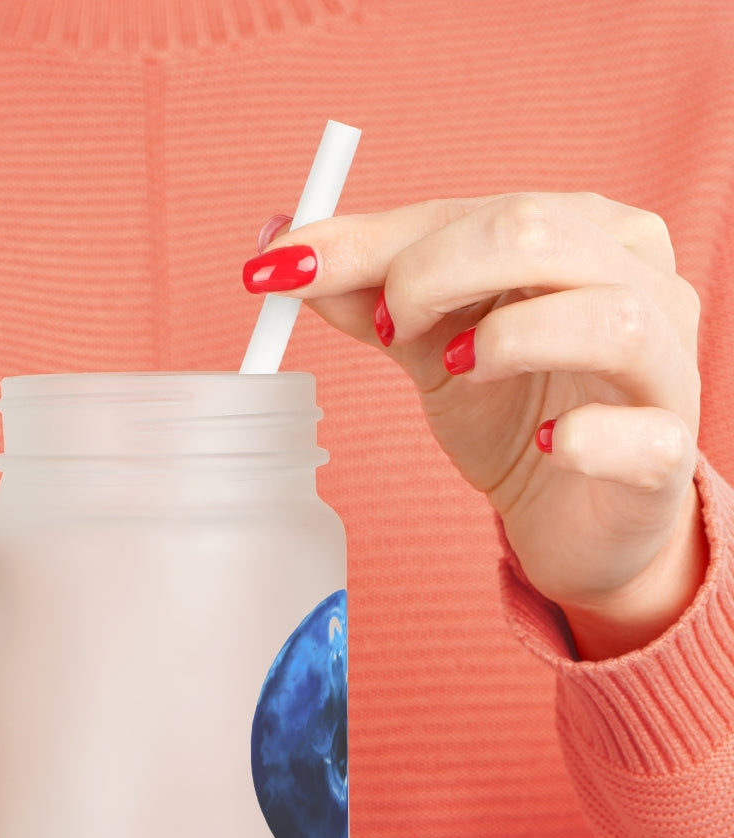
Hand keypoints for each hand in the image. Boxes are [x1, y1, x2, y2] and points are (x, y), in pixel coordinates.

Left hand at [245, 193, 706, 658]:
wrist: (573, 514)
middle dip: (431, 274)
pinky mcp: (668, 454)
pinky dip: (584, 437)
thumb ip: (368, 295)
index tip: (283, 269)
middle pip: (537, 234)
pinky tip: (547, 446)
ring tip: (456, 371)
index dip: (371, 240)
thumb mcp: (430, 346)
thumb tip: (282, 249)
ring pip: (608, 317)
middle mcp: (639, 280)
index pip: (472, 211)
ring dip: (508, 340)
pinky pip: (641, 434)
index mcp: (581, 234)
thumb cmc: (512, 412)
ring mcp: (666, 366)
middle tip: (386, 329)